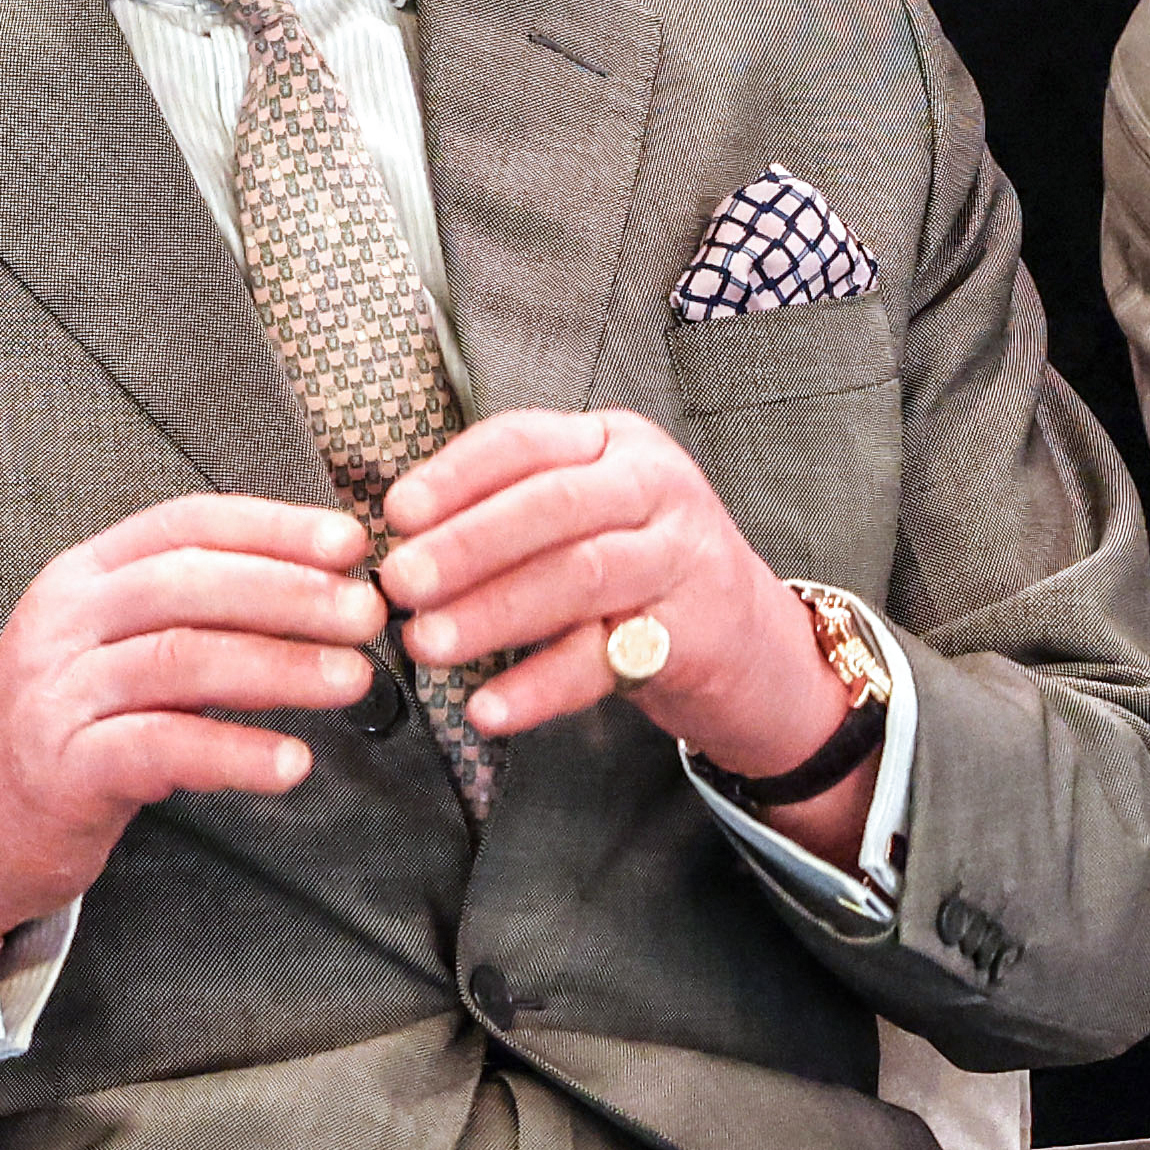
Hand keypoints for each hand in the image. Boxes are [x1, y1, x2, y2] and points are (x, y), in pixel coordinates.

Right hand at [0, 495, 391, 944]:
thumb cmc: (74, 724)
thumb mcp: (118, 645)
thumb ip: (196, 612)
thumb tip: (322, 587)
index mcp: (85, 575)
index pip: (187, 526)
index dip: (273, 527)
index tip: (349, 542)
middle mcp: (65, 621)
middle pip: (190, 585)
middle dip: (291, 593)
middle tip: (367, 613)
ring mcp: (58, 692)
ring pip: (181, 660)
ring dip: (279, 667)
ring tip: (352, 679)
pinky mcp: (64, 767)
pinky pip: (161, 749)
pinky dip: (234, 754)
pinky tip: (292, 763)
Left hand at [370, 406, 830, 777]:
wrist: (753, 645)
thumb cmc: (639, 574)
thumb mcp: (587, 518)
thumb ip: (510, 514)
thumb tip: (401, 543)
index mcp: (616, 442)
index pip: (525, 440)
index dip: (455, 475)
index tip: (396, 514)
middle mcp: (657, 486)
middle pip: (550, 505)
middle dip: (465, 545)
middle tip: (399, 585)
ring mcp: (684, 556)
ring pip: (577, 575)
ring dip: (492, 612)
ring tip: (425, 645)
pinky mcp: (698, 633)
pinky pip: (605, 660)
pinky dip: (539, 687)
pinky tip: (487, 709)